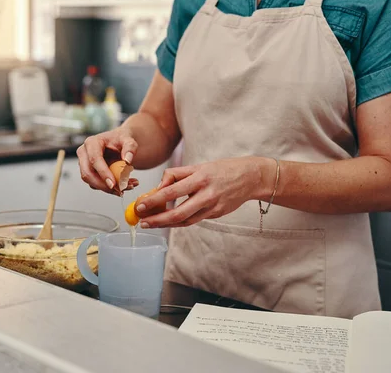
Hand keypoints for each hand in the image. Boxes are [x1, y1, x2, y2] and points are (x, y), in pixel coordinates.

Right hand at [76, 127, 139, 194]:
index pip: (94, 159)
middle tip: (120, 190)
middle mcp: (84, 153)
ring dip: (109, 189)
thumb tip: (127, 161)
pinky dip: (110, 189)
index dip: (103, 173)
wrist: (120, 142)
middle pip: (87, 173)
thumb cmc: (121, 139)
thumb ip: (130, 148)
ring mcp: (85, 164)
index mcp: (92, 142)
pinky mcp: (89, 173)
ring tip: (128, 186)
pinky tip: (125, 186)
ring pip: (91, 182)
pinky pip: (97, 185)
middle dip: (103, 185)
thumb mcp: (129, 140)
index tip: (114, 184)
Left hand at [137, 157, 263, 227]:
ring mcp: (213, 206)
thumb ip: (178, 175)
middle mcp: (206, 194)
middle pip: (177, 213)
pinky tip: (168, 222)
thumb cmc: (222, 169)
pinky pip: (194, 220)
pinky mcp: (217, 214)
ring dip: (166, 224)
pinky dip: (179, 222)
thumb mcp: (199, 166)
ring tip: (151, 224)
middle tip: (143, 222)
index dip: (154, 201)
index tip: (140, 205)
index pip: (171, 192)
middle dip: (157, 219)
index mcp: (200, 178)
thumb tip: (160, 186)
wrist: (250, 177)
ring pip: (185, 220)